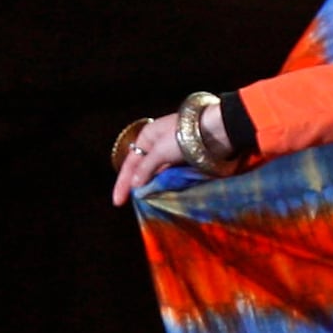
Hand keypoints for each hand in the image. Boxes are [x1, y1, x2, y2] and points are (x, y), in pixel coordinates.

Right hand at [109, 102, 233, 205]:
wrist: (214, 129)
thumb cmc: (183, 136)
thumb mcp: (159, 151)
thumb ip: (146, 169)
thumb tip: (135, 186)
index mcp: (146, 137)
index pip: (129, 164)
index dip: (122, 184)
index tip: (117, 202)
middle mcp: (156, 143)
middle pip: (142, 168)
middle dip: (135, 184)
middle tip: (129, 203)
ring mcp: (171, 151)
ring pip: (156, 172)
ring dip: (150, 186)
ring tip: (144, 202)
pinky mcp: (184, 159)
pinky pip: (169, 174)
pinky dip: (164, 184)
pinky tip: (161, 194)